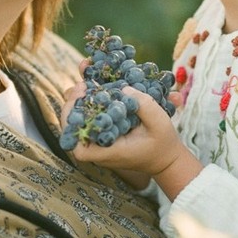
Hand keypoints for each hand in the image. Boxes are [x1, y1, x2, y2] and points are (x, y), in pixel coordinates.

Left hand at [70, 89, 202, 200]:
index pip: (79, 148)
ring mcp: (99, 141)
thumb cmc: (163, 143)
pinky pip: (89, 117)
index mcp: (109, 152)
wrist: (166, 156)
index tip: (80, 100)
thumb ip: (145, 106)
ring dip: (78, 101)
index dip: (72, 124)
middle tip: (83, 84)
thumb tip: (124, 88)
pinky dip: (88, 101)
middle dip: (72, 105)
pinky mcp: (102, 133)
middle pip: (72, 130)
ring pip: (78, 121)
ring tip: (86, 81)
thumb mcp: (160, 123)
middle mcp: (99, 149)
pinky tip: (92, 84)